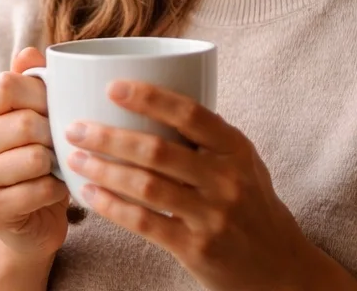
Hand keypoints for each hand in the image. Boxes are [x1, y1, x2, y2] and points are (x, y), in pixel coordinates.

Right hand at [0, 47, 70, 261]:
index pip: (8, 85)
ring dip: (57, 162)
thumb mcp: (36, 115)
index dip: (42, 93)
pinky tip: (56, 189)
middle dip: (55, 132)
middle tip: (62, 141)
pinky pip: (40, 189)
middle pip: (25, 122)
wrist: (30, 218)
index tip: (55, 106)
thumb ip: (31, 81)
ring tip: (58, 164)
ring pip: (35, 157)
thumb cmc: (38, 157)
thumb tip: (28, 52)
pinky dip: (58, 189)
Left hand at [63, 80, 356, 290]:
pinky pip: (145, 223)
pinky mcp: (198, 249)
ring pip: (146, 186)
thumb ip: (207, 139)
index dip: (150, 98)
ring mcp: (212, 216)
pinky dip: (112, 207)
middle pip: (158, 150)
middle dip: (109, 137)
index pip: (190, 113)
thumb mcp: (243, 165)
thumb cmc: (252, 207)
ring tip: (74, 158)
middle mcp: (227, 180)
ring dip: (104, 170)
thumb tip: (151, 102)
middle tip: (75, 127)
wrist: (282, 269)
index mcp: (236, 149)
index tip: (113, 87)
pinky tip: (90, 195)